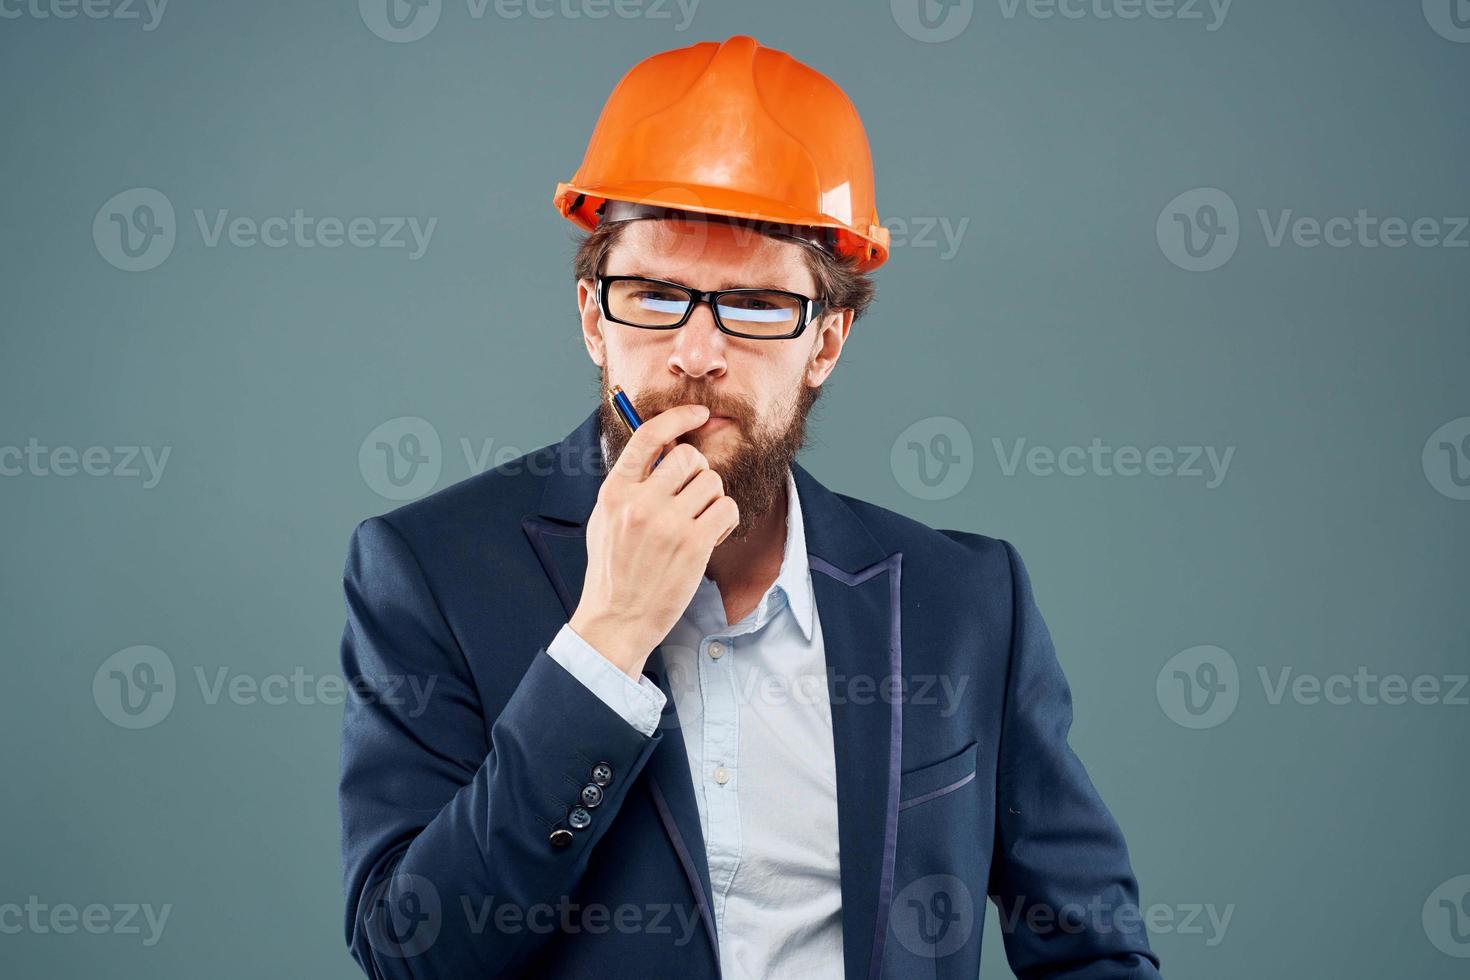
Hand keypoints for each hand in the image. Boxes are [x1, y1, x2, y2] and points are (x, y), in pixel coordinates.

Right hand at [570, 404, 739, 677]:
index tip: (697, 413)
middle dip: (698, 472)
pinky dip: (725, 519)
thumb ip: (630, 484)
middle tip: (691, 495)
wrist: (616, 620)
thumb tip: (662, 447)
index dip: (678, 418)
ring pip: (712, 482)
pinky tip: (710, 534)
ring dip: (712, 498)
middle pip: (690, 457)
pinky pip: (727, 508)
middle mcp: (640, 502)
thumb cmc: (613, 570)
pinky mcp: (693, 545)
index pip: (648, 436)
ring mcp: (668, 524)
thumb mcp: (606, 518)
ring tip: (697, 520)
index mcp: (615, 491)